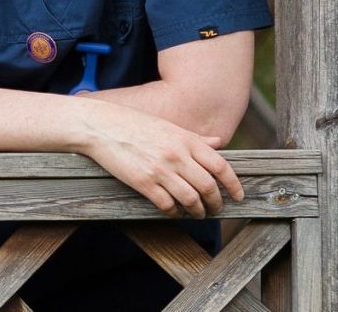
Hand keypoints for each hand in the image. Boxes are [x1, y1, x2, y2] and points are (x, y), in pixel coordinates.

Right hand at [76, 100, 243, 218]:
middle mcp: (176, 155)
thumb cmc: (133, 124)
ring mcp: (160, 170)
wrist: (100, 125)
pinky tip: (174, 211)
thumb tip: (218, 143)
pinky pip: (167, 205)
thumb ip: (194, 138)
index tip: (238, 195)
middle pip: (208, 187)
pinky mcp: (143, 182)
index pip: (221, 166)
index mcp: (185, 140)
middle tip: (216, 209)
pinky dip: (175, 212)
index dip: (233, 184)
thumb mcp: (167, 126)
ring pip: (191, 199)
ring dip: (198, 211)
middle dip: (216, 203)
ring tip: (197, 213)